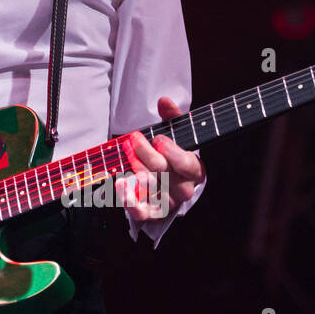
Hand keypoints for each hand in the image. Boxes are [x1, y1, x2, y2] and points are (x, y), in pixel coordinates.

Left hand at [116, 95, 205, 221]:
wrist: (172, 182)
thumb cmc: (174, 155)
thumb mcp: (177, 134)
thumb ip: (172, 118)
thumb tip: (164, 101)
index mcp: (195, 170)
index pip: (187, 164)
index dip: (172, 152)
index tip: (158, 139)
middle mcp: (183, 188)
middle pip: (164, 173)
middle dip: (146, 153)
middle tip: (133, 139)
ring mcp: (168, 202)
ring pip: (151, 188)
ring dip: (136, 168)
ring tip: (126, 154)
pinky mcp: (151, 212)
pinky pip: (140, 211)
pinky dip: (128, 200)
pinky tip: (120, 184)